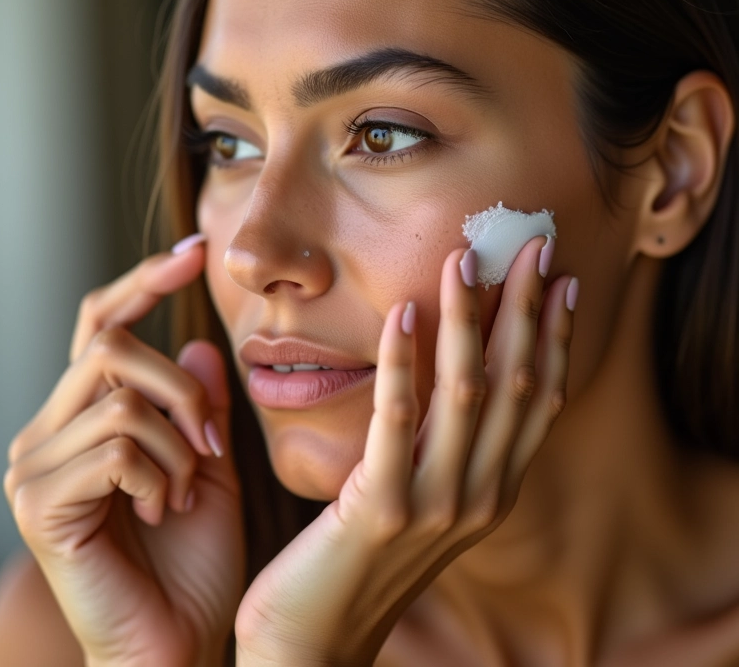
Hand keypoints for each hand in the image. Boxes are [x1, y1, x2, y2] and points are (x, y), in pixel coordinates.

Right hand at [4, 240, 242, 666]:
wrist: (177, 643)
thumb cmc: (194, 558)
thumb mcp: (209, 464)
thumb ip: (200, 404)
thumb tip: (194, 343)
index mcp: (86, 418)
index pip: (103, 326)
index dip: (144, 282)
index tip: (195, 252)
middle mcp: (47, 432)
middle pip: (111, 346)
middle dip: (180, 387)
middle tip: (213, 442)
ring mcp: (34, 467)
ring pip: (120, 396)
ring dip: (179, 442)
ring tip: (187, 490)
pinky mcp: (38, 503)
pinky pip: (117, 446)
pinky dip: (162, 473)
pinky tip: (163, 510)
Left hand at [234, 237, 575, 666]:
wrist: (315, 644)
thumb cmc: (363, 561)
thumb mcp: (423, 500)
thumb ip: (445, 448)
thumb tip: (454, 375)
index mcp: (493, 491)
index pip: (539, 401)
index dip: (554, 338)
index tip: (559, 282)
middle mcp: (479, 496)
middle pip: (514, 385)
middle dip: (525, 311)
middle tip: (530, 247)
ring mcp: (435, 505)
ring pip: (465, 393)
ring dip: (467, 321)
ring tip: (461, 263)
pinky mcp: (381, 508)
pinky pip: (396, 420)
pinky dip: (402, 362)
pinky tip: (401, 312)